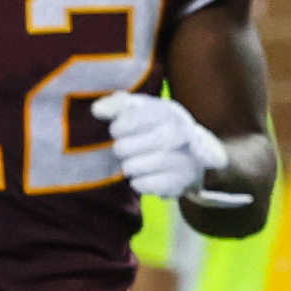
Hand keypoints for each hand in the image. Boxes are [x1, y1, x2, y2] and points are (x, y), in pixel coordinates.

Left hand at [94, 91, 228, 199]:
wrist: (193, 154)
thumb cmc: (157, 127)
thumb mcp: (141, 109)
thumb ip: (117, 105)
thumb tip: (97, 109)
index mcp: (167, 112)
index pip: (128, 121)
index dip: (118, 127)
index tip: (120, 130)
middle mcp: (178, 134)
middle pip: (124, 148)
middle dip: (122, 148)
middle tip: (125, 149)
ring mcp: (182, 160)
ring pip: (133, 167)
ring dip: (129, 166)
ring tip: (135, 162)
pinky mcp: (181, 183)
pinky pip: (144, 185)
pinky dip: (139, 182)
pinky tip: (143, 176)